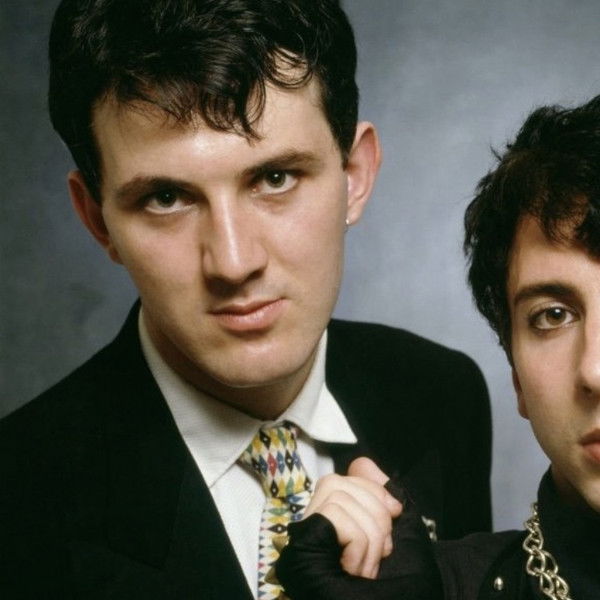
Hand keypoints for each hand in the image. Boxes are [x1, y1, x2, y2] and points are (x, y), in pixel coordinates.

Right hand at [277, 466, 443, 599]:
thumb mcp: (402, 533)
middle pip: (339, 481)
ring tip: (369, 568)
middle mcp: (319, 524)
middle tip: (383, 552)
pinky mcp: (304, 544)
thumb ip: (383, 497)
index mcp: (341, 519)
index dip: (373, 488)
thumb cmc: (404, 585)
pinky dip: (357, 542)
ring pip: (338, 497)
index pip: (344, 476)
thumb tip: (362, 464)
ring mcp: (308, 535)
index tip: (396, 512)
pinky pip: (334, 514)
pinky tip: (355, 569)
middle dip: (375, 511)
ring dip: (368, 535)